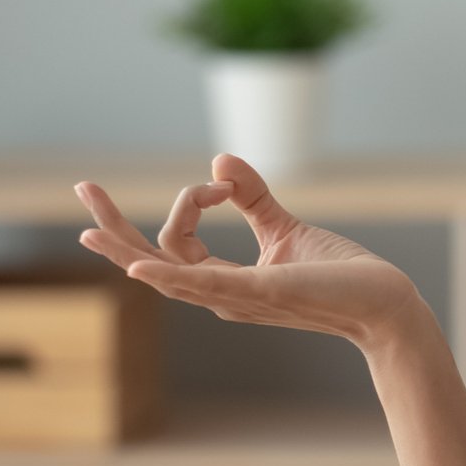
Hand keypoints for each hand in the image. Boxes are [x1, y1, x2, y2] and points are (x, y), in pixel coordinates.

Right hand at [74, 153, 424, 351]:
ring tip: (88, 230)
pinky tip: (138, 266)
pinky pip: (204, 284)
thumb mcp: (285, 227)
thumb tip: (219, 161)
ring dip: (125, 249)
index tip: (221, 183)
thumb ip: (251, 197)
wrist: (383, 304)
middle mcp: (221, 295)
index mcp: (223, 282)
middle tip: (82, 189)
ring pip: (166, 274)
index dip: (190, 200)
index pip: (173, 243)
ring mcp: (237, 297)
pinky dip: (169, 275)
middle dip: (113, 228)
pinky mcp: (261, 292)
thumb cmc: (338, 275)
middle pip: (151, 261)